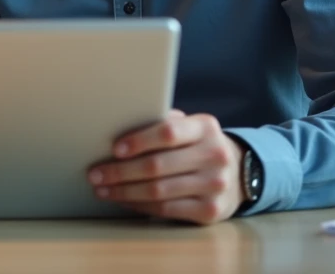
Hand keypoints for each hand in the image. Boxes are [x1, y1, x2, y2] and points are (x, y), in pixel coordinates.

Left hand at [87, 109, 244, 224]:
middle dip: (120, 172)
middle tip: (95, 174)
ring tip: (103, 189)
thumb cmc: (199, 146)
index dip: (139, 141)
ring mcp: (215, 185)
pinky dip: (140, 206)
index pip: (168, 132)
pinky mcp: (211, 211)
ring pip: (159, 191)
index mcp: (205, 128)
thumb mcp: (190, 128)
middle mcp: (214, 155)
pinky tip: (124, 200)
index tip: (114, 149)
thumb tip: (118, 124)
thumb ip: (163, 124)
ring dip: (124, 192)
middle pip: (157, 166)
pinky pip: (166, 210)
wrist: (239, 173)